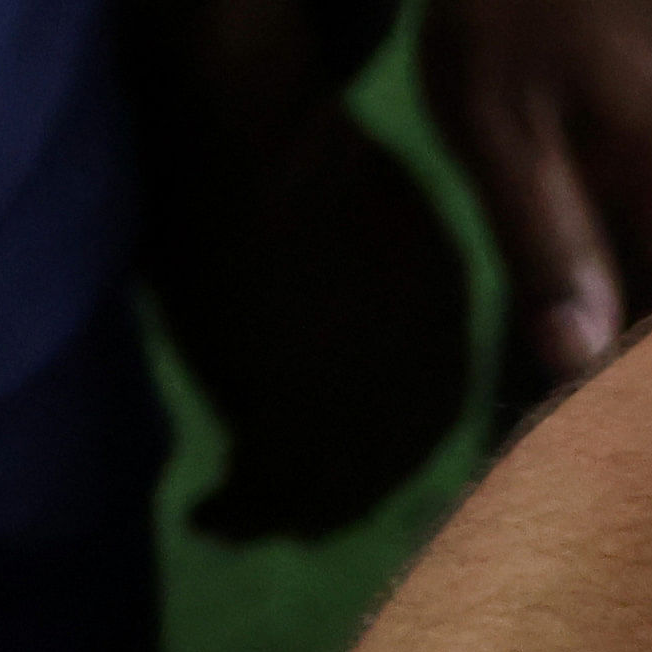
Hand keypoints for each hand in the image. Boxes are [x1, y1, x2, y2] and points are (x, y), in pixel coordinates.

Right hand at [147, 78, 479, 536]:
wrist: (251, 133)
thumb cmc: (296, 154)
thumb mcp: (376, 226)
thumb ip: (387, 291)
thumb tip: (355, 342)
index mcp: (445, 301)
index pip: (439, 405)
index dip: (395, 446)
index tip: (355, 471)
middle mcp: (420, 353)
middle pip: (394, 457)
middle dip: (347, 493)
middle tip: (296, 519)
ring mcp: (358, 384)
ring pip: (331, 486)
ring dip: (286, 510)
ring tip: (237, 518)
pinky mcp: (285, 404)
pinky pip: (265, 489)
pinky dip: (237, 510)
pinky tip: (207, 512)